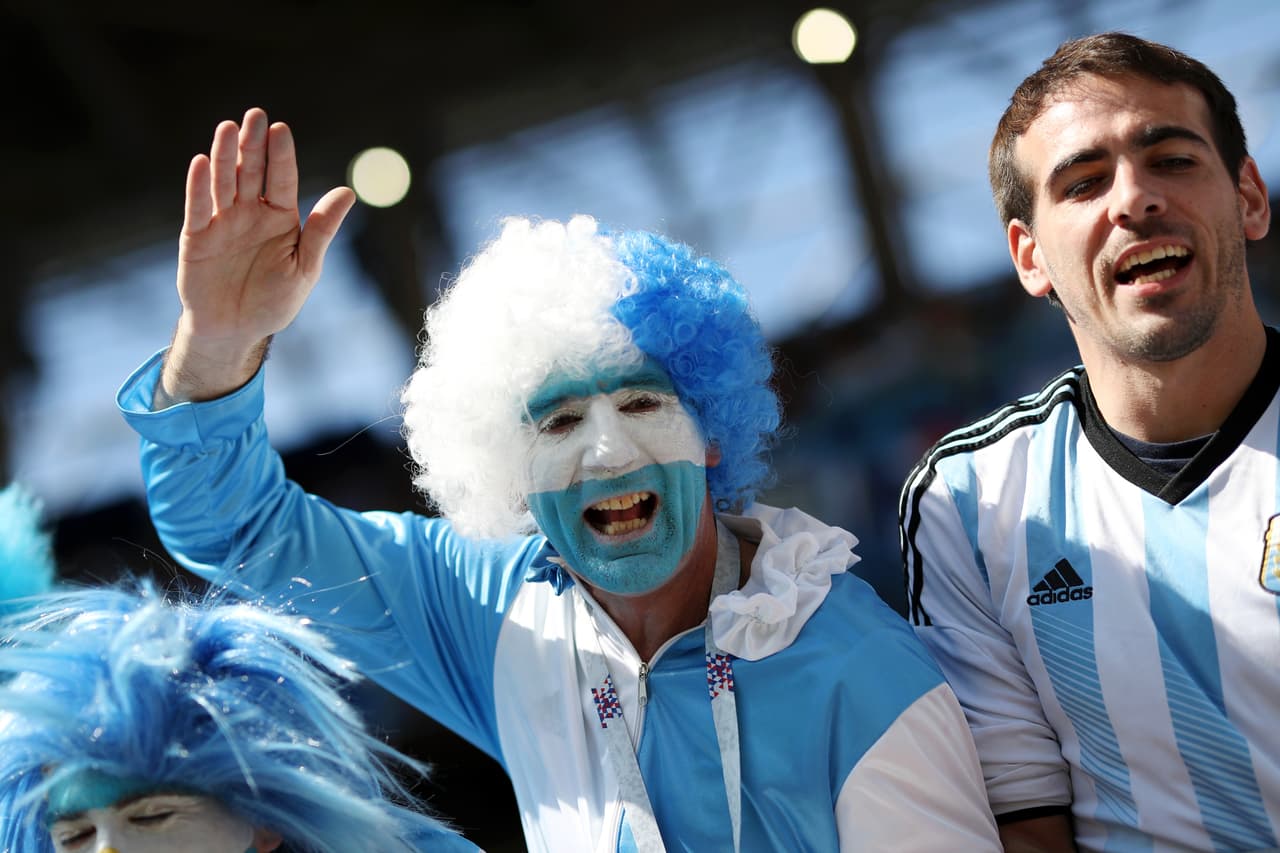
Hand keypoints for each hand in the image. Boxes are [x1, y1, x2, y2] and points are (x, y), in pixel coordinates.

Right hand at [160, 108, 355, 402]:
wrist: (236, 331)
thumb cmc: (274, 300)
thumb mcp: (305, 267)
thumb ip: (321, 230)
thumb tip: (349, 192)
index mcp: (280, 217)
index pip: (281, 179)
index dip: (281, 155)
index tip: (281, 129)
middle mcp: (250, 212)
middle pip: (251, 172)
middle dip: (252, 145)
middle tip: (254, 116)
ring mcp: (222, 222)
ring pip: (223, 182)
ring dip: (224, 156)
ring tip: (227, 128)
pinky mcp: (196, 236)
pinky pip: (198, 207)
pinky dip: (198, 186)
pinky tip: (201, 162)